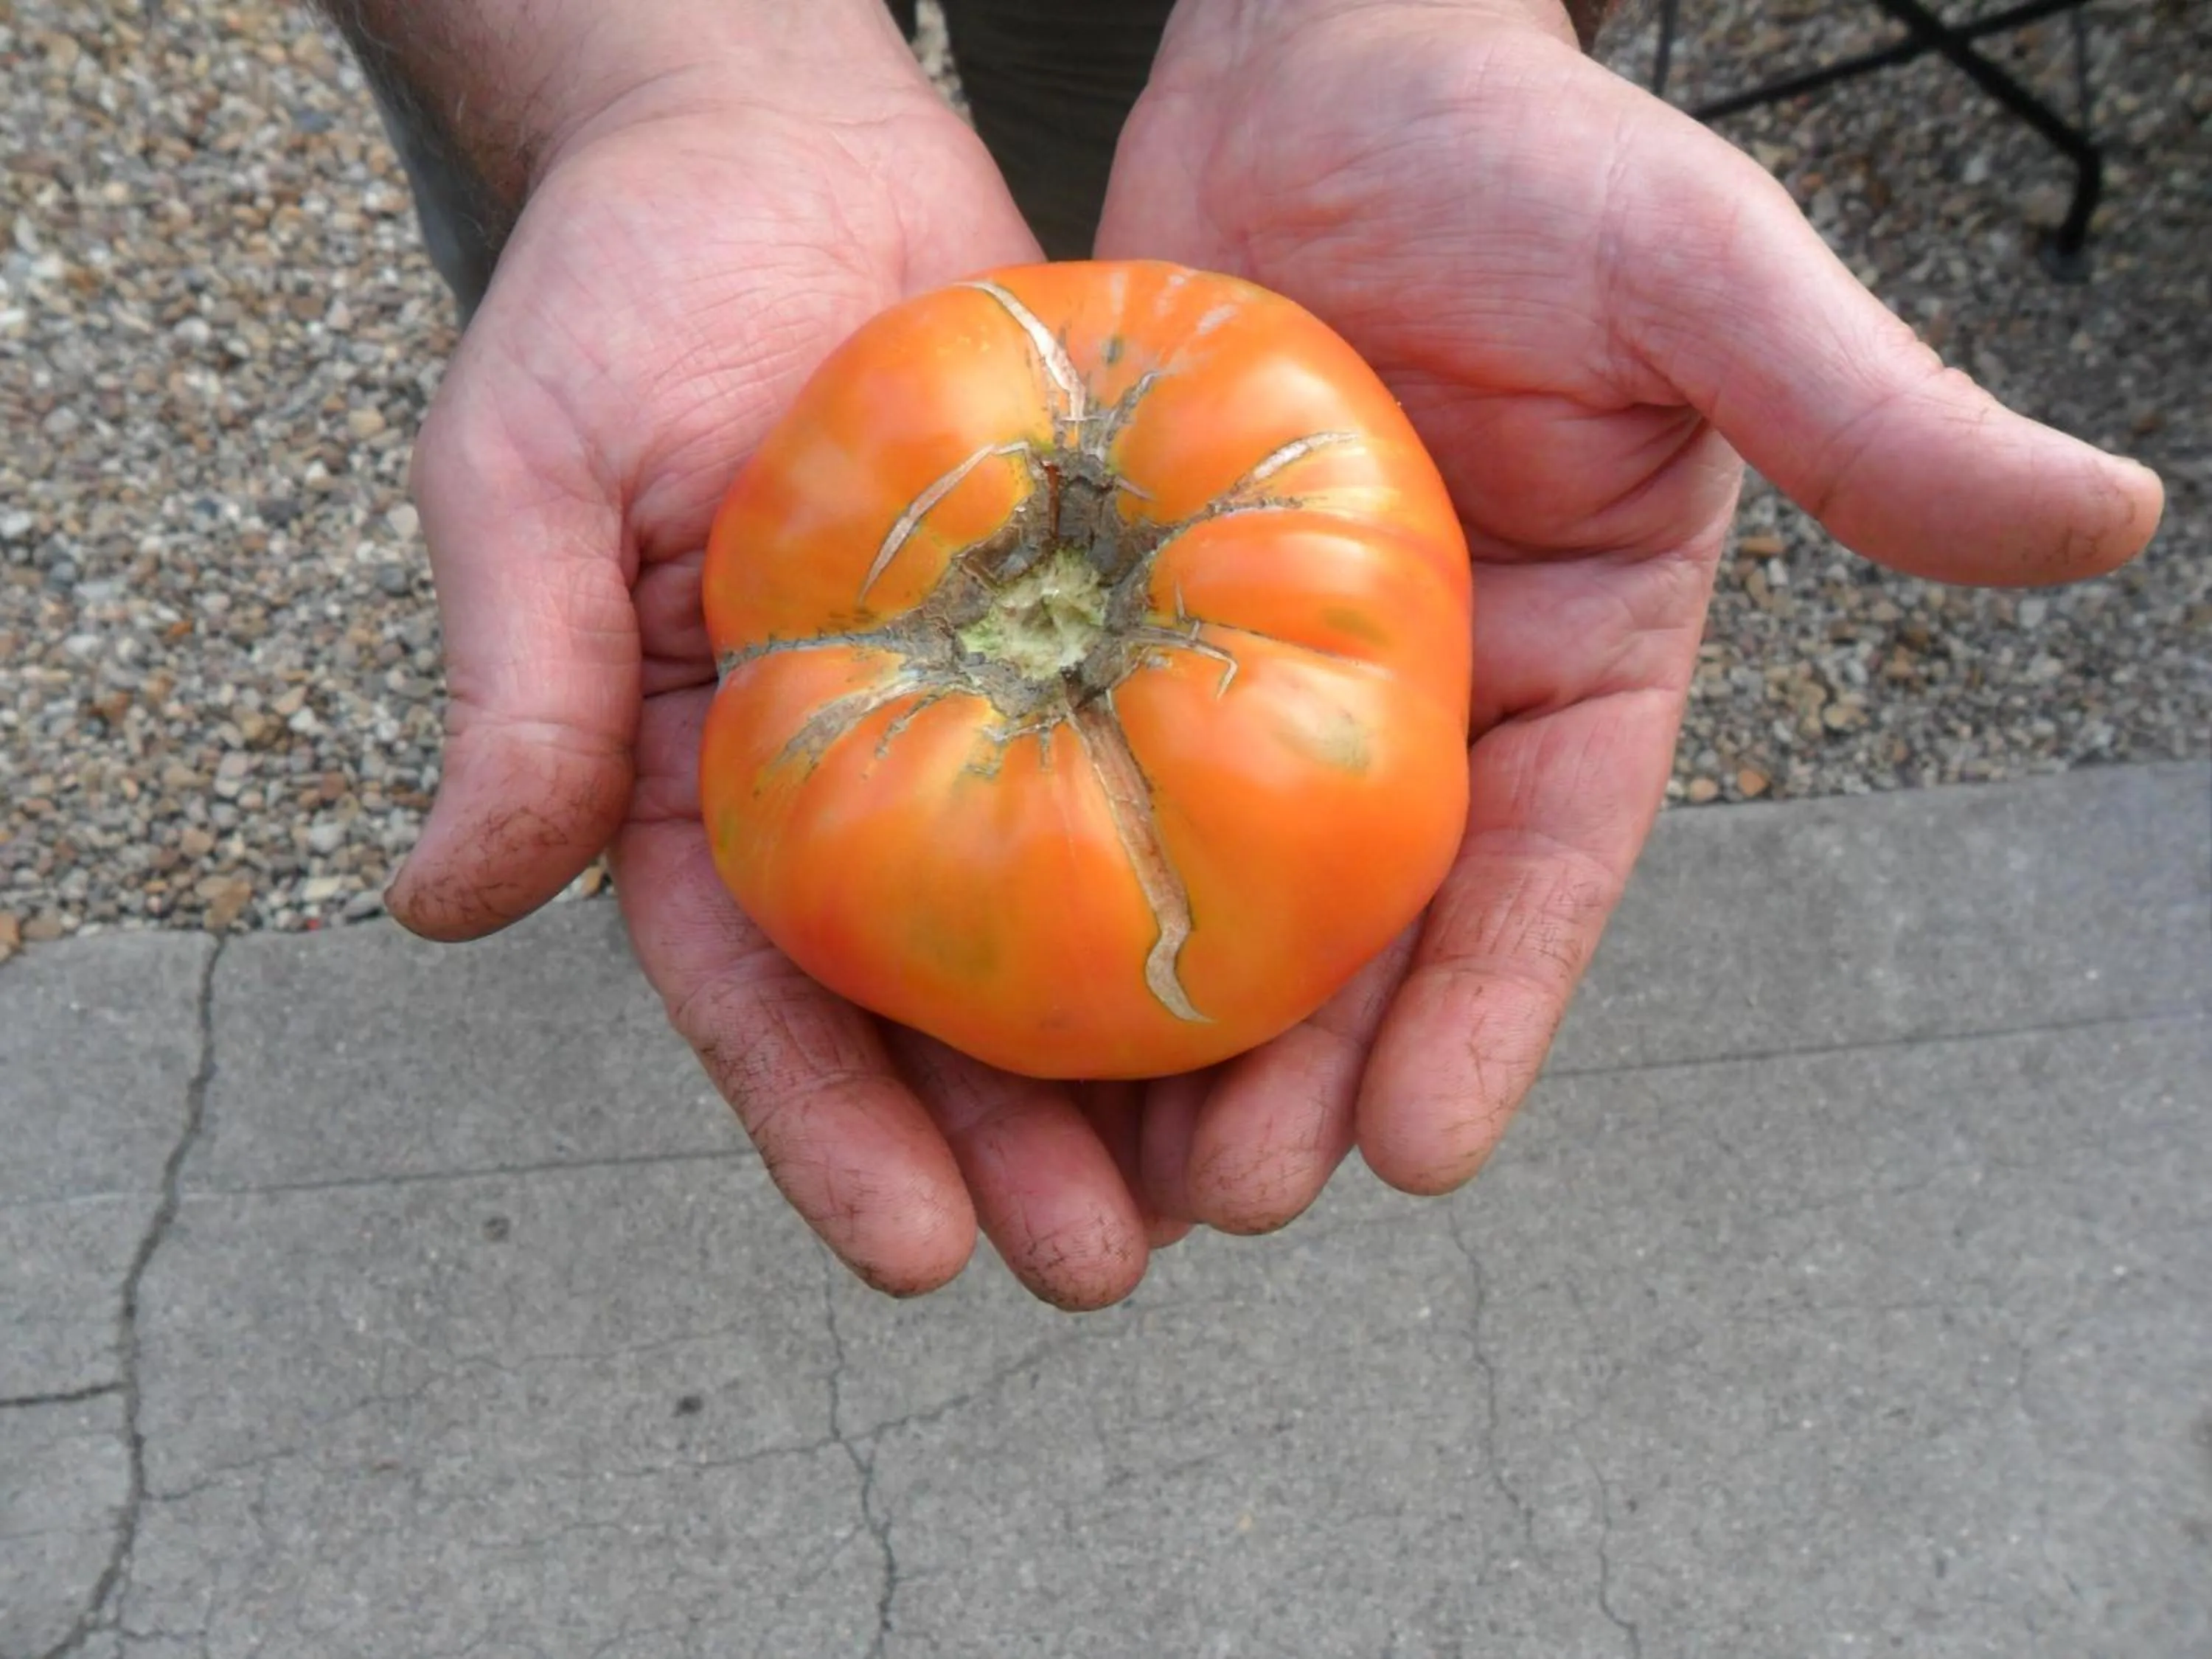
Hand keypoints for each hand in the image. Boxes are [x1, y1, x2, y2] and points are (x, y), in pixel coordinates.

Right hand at [384, 6, 1170, 1305]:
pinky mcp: (1091, 622)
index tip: (923, 1258)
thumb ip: (517, 684)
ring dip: (1135, 1064)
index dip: (831, 1136)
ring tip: (1228, 1180)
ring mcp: (984, 706)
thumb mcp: (529, 472)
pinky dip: (1222, 866)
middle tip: (1106, 1264)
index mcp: (703, 783)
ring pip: (1063, 922)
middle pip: (932, 1008)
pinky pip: (1162, 758)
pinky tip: (1303, 971)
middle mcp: (853, 775)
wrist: (777, 140)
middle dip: (1008, 1150)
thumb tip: (435, 903)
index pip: (761, 996)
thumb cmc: (625, 289)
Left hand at [1089, 0, 2164, 1217]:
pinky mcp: (1140, 615)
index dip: (1487, 1016)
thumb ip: (1866, 416)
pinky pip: (1094, 763)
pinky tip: (1002, 991)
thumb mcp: (1703, 278)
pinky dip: (1060, 876)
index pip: (1544, 873)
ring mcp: (1272, 668)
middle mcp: (1428, 695)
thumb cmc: (1524, 153)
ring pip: (1228, 883)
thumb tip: (2103, 519)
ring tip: (1108, 1167)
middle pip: (1372, 921)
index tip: (1417, 1154)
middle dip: (1310, 1069)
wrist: (1321, 55)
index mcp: (1574, 664)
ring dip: (1179, 1028)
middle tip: (1225, 1198)